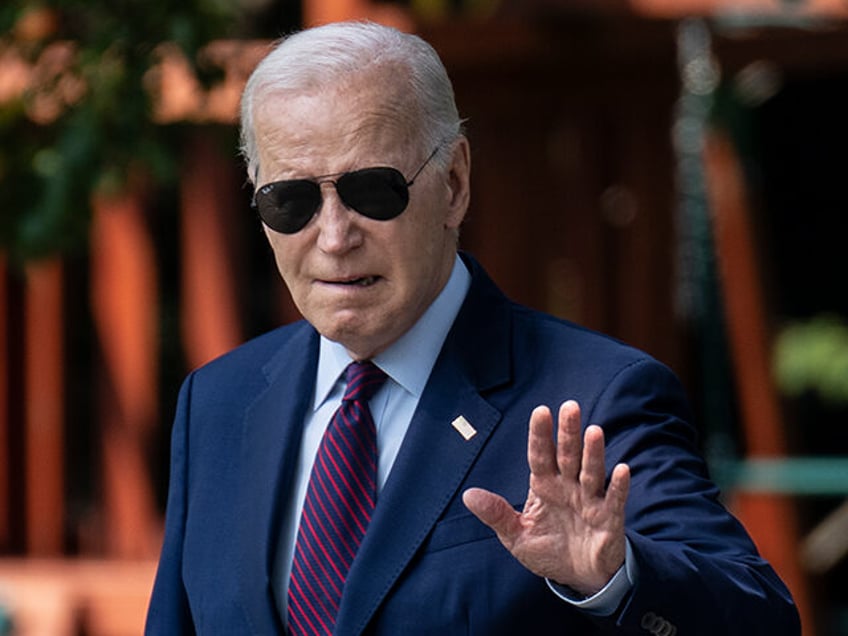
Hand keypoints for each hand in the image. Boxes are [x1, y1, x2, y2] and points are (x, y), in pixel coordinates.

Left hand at [462, 400, 629, 595]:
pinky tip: (622, 469)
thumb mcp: (516, 536)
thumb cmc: (549, 550)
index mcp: (545, 486)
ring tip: (594, 432)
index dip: (540, 435)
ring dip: (593, 453)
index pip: (540, 455)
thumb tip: (468, 495)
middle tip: (570, 406)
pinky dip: (618, 486)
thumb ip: (497, 514)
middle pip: (568, 455)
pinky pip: (614, 500)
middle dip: (568, 432)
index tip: (541, 411)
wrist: (580, 576)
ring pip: (591, 472)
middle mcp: (568, 487)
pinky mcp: (609, 519)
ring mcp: (590, 500)